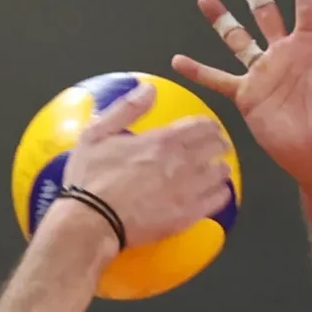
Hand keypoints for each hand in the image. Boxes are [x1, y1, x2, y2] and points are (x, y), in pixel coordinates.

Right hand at [56, 81, 235, 250]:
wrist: (91, 222)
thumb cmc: (90, 179)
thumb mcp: (97, 134)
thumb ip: (127, 108)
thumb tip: (148, 89)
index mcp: (162, 140)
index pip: (202, 125)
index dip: (209, 126)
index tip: (208, 130)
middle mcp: (181, 162)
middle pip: (217, 147)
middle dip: (218, 145)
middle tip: (214, 149)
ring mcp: (187, 191)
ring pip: (221, 174)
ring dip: (220, 169)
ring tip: (214, 172)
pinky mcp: (187, 216)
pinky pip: (218, 202)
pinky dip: (220, 195)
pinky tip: (213, 195)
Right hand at [171, 0, 311, 188]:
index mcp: (311, 47)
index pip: (306, 5)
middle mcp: (284, 55)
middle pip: (266, 12)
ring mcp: (263, 74)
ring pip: (238, 37)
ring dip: (222, 19)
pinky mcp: (248, 96)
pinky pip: (219, 79)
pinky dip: (200, 71)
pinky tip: (180, 60)